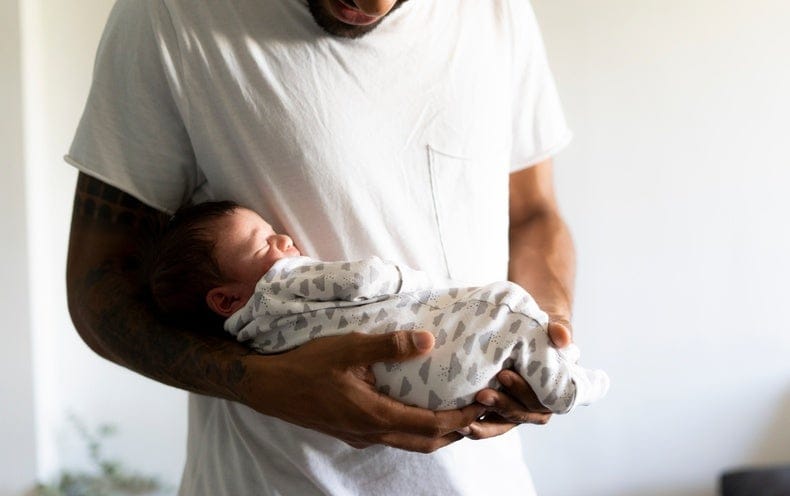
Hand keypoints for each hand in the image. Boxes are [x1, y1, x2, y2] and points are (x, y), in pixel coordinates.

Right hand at [240, 330, 485, 452]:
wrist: (268, 388)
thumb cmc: (307, 366)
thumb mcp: (348, 348)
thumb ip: (390, 346)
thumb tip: (430, 341)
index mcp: (376, 416)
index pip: (432, 426)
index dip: (462, 418)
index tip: (483, 405)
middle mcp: (372, 433)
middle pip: (426, 442)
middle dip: (457, 431)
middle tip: (478, 411)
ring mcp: (361, 436)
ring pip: (409, 442)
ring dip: (437, 432)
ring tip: (455, 410)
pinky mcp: (352, 432)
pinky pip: (393, 436)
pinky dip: (415, 428)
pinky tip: (415, 407)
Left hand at [460, 319, 572, 439]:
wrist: (521, 329)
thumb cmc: (540, 328)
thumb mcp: (552, 325)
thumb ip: (559, 329)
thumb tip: (562, 336)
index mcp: (555, 389)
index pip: (543, 399)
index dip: (523, 391)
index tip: (503, 375)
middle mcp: (537, 405)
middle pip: (521, 413)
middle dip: (501, 404)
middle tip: (481, 394)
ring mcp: (516, 409)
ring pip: (502, 424)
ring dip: (484, 424)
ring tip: (464, 420)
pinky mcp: (497, 412)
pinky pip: (486, 425)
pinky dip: (473, 426)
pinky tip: (457, 426)